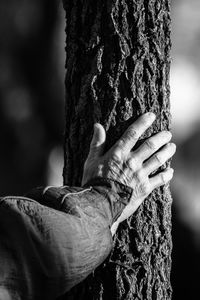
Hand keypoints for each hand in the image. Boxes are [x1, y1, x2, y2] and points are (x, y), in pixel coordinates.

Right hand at [82, 113, 175, 231]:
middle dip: (161, 138)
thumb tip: (97, 125)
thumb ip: (97, 143)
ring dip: (167, 152)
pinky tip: (171, 171)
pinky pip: (160, 179)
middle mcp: (132, 162)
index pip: (132, 134)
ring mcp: (140, 175)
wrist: (100, 205)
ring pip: (158, 160)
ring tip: (172, 147)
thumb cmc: (94, 182)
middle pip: (150, 145)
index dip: (143, 123)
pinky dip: (167, 175)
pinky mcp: (145, 188)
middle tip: (168, 134)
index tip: (151, 116)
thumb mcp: (91, 161)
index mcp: (118, 154)